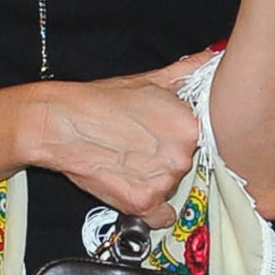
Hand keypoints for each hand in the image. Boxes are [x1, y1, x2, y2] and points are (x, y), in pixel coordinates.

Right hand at [30, 57, 209, 223]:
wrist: (61, 125)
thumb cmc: (101, 102)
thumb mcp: (150, 80)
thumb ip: (189, 71)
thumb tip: (212, 57)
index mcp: (189, 124)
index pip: (200, 141)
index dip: (177, 139)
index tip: (159, 136)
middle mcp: (181, 155)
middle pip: (186, 167)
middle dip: (166, 160)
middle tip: (138, 147)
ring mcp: (162, 181)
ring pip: (172, 190)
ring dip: (154, 181)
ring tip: (127, 161)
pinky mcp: (142, 203)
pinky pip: (160, 217)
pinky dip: (150, 209)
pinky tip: (130, 186)